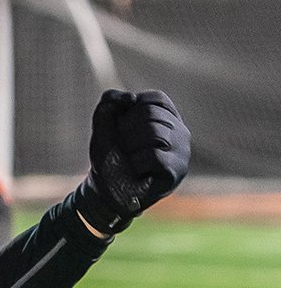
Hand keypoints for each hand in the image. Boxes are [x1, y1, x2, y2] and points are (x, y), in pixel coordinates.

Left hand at [74, 89, 189, 233]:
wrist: (103, 190)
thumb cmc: (109, 156)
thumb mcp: (104, 123)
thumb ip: (110, 102)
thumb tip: (130, 97)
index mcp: (167, 118)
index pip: (155, 99)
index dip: (130, 112)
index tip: (123, 129)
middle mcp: (181, 132)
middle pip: (151, 115)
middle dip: (126, 131)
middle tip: (125, 149)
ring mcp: (182, 153)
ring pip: (154, 133)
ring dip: (130, 147)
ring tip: (131, 159)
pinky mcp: (176, 171)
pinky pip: (154, 155)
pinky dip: (136, 162)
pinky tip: (137, 171)